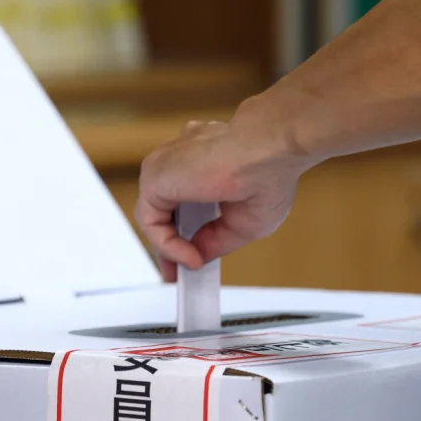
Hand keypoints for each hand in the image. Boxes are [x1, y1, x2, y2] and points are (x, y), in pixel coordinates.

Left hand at [135, 117, 311, 280]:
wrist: (270, 148)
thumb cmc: (268, 172)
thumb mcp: (243, 223)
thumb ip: (214, 240)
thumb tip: (197, 256)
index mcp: (199, 164)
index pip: (177, 203)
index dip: (179, 234)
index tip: (188, 259)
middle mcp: (179, 162)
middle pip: (161, 210)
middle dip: (168, 244)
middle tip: (179, 272)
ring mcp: (165, 167)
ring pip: (154, 216)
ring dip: (168, 247)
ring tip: (189, 267)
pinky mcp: (155, 176)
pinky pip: (151, 222)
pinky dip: (167, 245)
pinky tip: (189, 257)